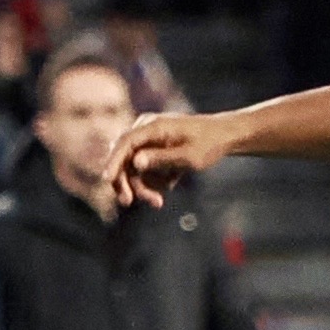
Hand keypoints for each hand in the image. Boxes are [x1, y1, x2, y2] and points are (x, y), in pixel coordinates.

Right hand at [104, 112, 241, 206]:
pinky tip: (171, 182)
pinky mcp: (152, 151)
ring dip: (141, 187)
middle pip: (123, 157)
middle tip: (128, 202)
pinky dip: (153, 181)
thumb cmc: (209, 144)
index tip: (106, 179)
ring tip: (158, 202)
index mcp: (153, 126)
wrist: (223, 137)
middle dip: (126, 182)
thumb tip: (135, 162)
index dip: (113, 161)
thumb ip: (162, 159)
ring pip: (132, 167)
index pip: (125, 143)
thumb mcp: (189, 156)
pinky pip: (144, 170)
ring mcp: (148, 140)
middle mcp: (145, 131)